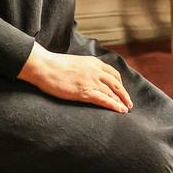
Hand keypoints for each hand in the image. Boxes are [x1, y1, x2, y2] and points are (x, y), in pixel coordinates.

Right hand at [17, 43, 131, 113]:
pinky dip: (114, 105)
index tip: (121, 90)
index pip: (112, 73)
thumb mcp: (74, 62)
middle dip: (124, 94)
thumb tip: (86, 75)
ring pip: (112, 92)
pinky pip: (104, 99)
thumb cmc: (54, 65)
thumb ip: (84, 68)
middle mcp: (94, 70)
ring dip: (121, 101)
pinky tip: (121, 110)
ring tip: (126, 109)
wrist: (44, 66)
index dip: (119, 83)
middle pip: (116, 83)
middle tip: (129, 103)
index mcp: (92, 62)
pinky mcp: (84, 92)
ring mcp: (90, 81)